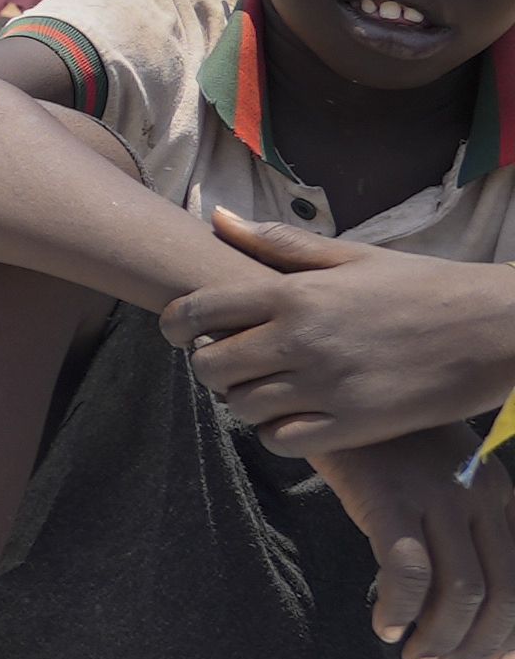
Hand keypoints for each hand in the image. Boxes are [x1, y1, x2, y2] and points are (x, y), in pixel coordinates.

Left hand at [162, 208, 514, 454]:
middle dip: (209, 364)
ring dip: (243, 400)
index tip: (179, 331)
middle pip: (210, 365)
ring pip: (242, 406)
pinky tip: (293, 418)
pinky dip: (276, 433)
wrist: (496, 328)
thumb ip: (279, 243)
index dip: (175, 323)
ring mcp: (327, 385)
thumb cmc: (422, 286)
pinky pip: (284, 440)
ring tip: (265, 388)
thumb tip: (217, 218)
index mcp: (294, 292)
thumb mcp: (350, 256)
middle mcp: (301, 339)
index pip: (198, 309)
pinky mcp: (356, 425)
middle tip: (230, 362)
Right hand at [307, 429, 514, 658]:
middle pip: (500, 594)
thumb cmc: (379, 438)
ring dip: (440, 639)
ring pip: (461, 592)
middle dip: (474, 645)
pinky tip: (383, 624)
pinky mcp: (389, 498)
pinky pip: (408, 573)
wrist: (327, 387)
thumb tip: (465, 600)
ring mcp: (436, 495)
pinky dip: (400, 609)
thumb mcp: (438, 473)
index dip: (513, 633)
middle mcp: (478, 494)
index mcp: (498, 490)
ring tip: (413, 656)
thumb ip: (462, 520)